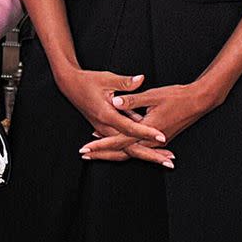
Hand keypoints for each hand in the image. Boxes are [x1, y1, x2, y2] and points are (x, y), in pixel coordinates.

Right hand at [57, 68, 174, 167]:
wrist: (70, 86)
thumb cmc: (88, 81)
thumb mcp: (107, 79)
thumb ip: (125, 82)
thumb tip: (141, 79)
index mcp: (106, 115)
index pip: (130, 128)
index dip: (147, 133)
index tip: (162, 137)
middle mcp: (104, 127)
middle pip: (129, 148)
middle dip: (150, 156)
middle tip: (170, 162)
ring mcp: (104, 131)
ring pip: (127, 149)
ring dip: (147, 154)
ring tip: (166, 159)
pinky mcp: (106, 130)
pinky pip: (123, 143)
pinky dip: (139, 147)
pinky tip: (154, 149)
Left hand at [83, 79, 217, 162]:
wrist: (200, 101)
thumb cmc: (178, 96)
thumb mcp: (154, 94)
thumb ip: (133, 98)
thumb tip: (116, 101)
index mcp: (147, 129)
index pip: (119, 141)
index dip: (101, 145)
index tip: (85, 148)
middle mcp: (151, 139)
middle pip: (122, 152)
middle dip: (102, 154)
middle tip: (84, 154)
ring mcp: (156, 141)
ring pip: (130, 151)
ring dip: (112, 151)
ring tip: (94, 150)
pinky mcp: (159, 138)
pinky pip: (138, 146)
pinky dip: (124, 146)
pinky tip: (115, 141)